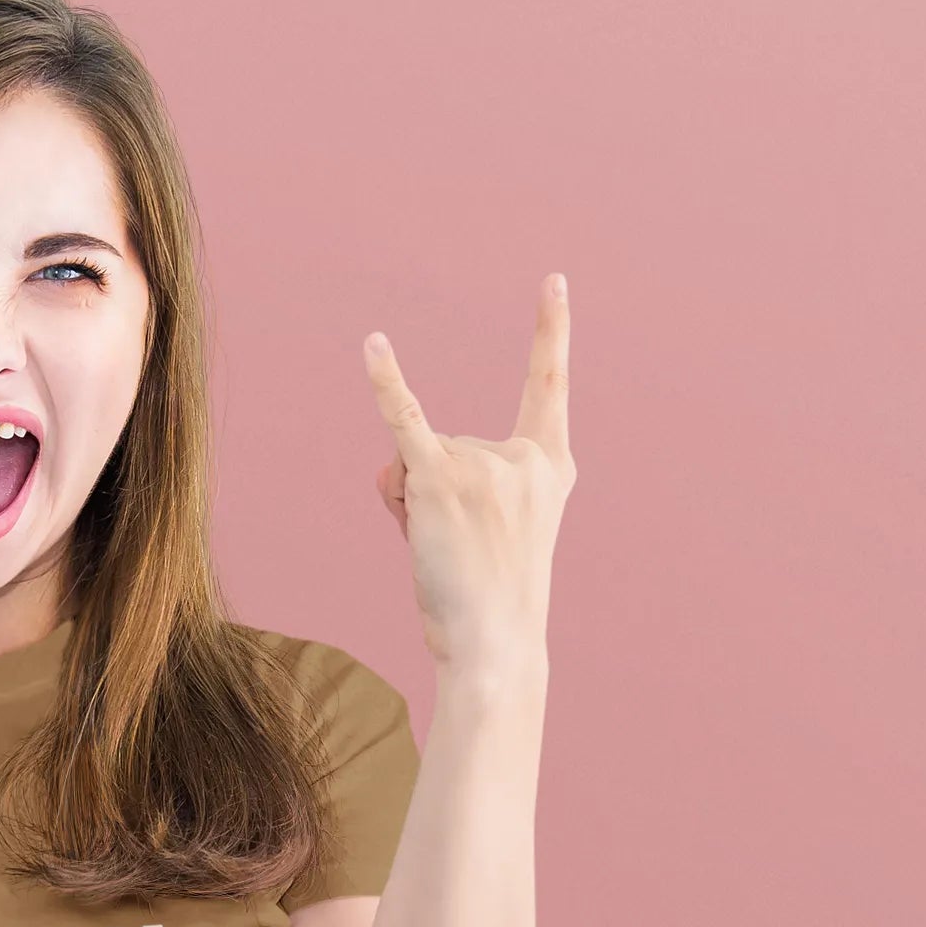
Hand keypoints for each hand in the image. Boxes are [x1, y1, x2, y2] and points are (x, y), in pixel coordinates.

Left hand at [367, 273, 576, 673]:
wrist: (494, 643)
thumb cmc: (488, 596)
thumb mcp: (486, 528)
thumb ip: (446, 479)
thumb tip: (397, 460)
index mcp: (551, 467)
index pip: (548, 387)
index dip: (550, 333)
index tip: (551, 283)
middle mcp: (523, 457)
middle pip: (449, 445)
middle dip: (434, 495)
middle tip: (456, 551)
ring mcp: (484, 465)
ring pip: (414, 460)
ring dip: (410, 506)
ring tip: (437, 553)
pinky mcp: (440, 479)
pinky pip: (404, 419)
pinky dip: (386, 382)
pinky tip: (373, 344)